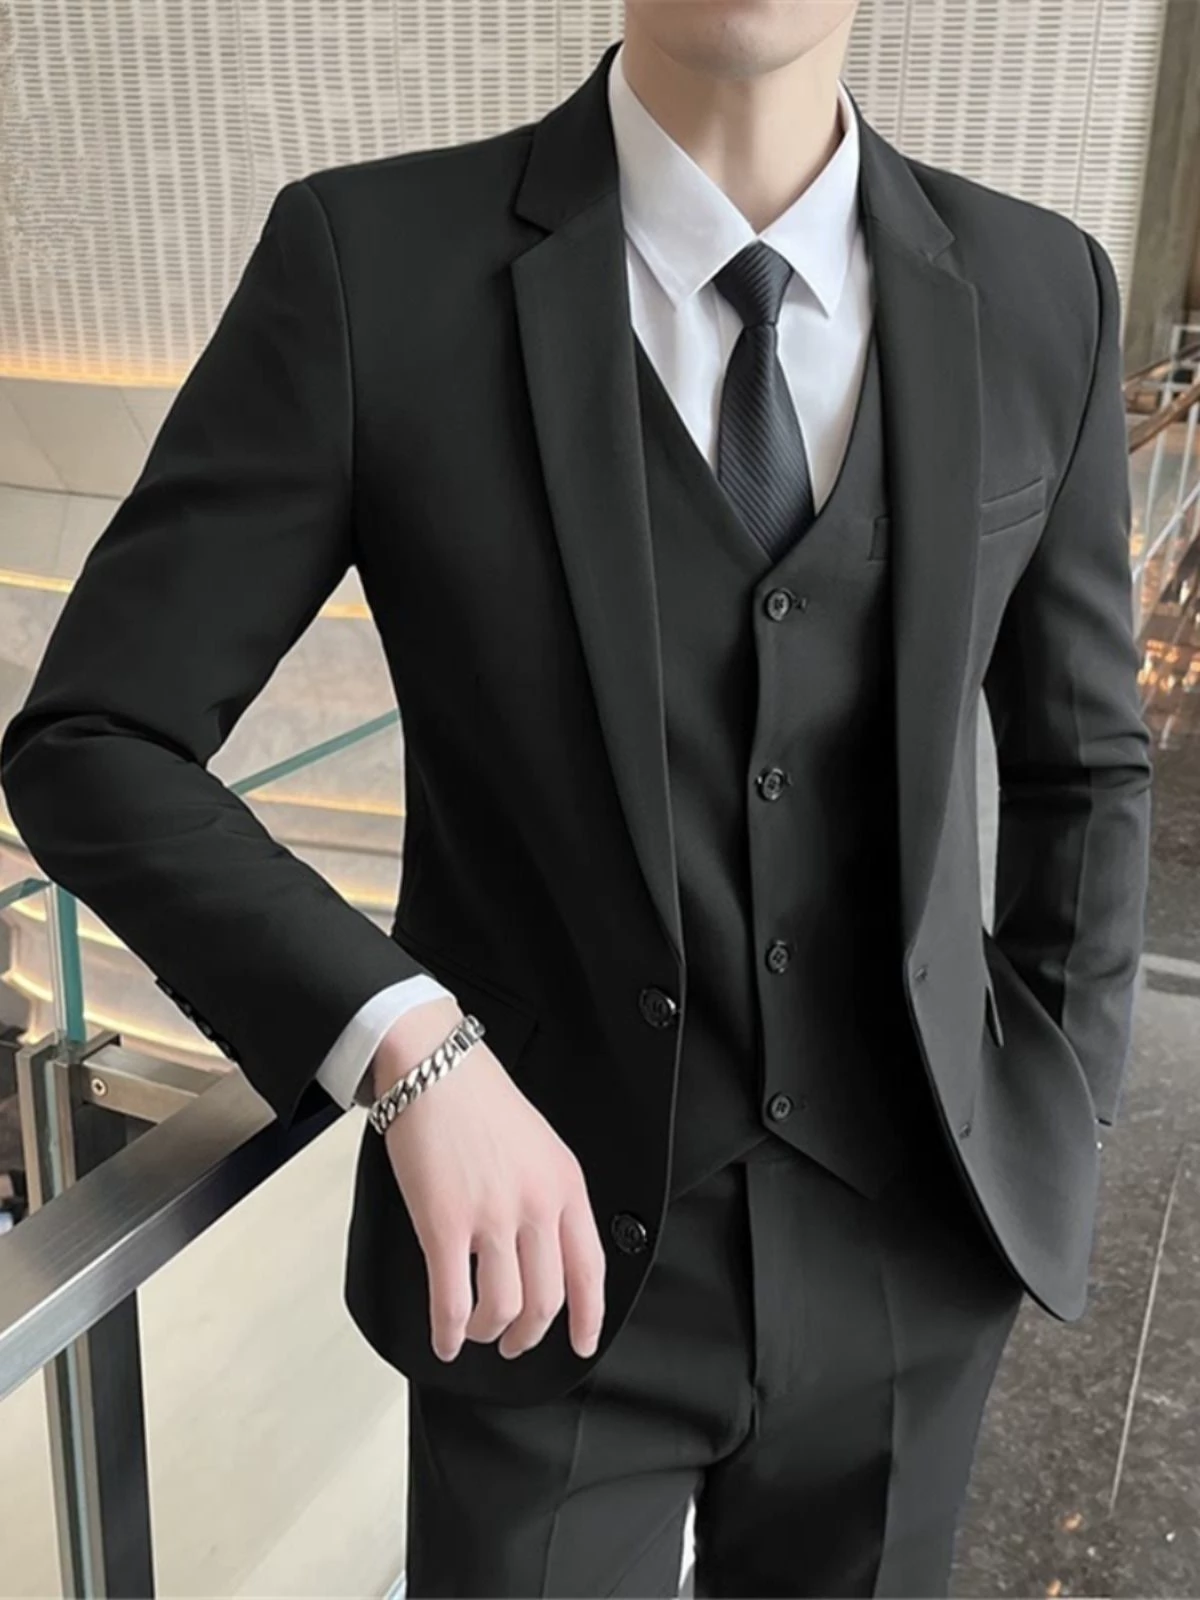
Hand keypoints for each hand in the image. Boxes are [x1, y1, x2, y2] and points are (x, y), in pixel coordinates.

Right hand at [371, 999, 606, 1363]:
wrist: (434, 1065)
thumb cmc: (479, 1100)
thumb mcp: (539, 1146)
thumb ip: (548, 1196)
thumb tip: (541, 1252)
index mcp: (566, 1185)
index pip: (590, 1268)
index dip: (588, 1317)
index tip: (581, 1342)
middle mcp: (537, 1205)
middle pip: (546, 1299)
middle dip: (529, 1334)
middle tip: (514, 1342)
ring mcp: (491, 1218)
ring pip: (502, 1308)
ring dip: (488, 1331)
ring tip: (477, 1331)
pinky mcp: (444, 1225)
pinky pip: (453, 1301)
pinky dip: (449, 1331)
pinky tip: (444, 1339)